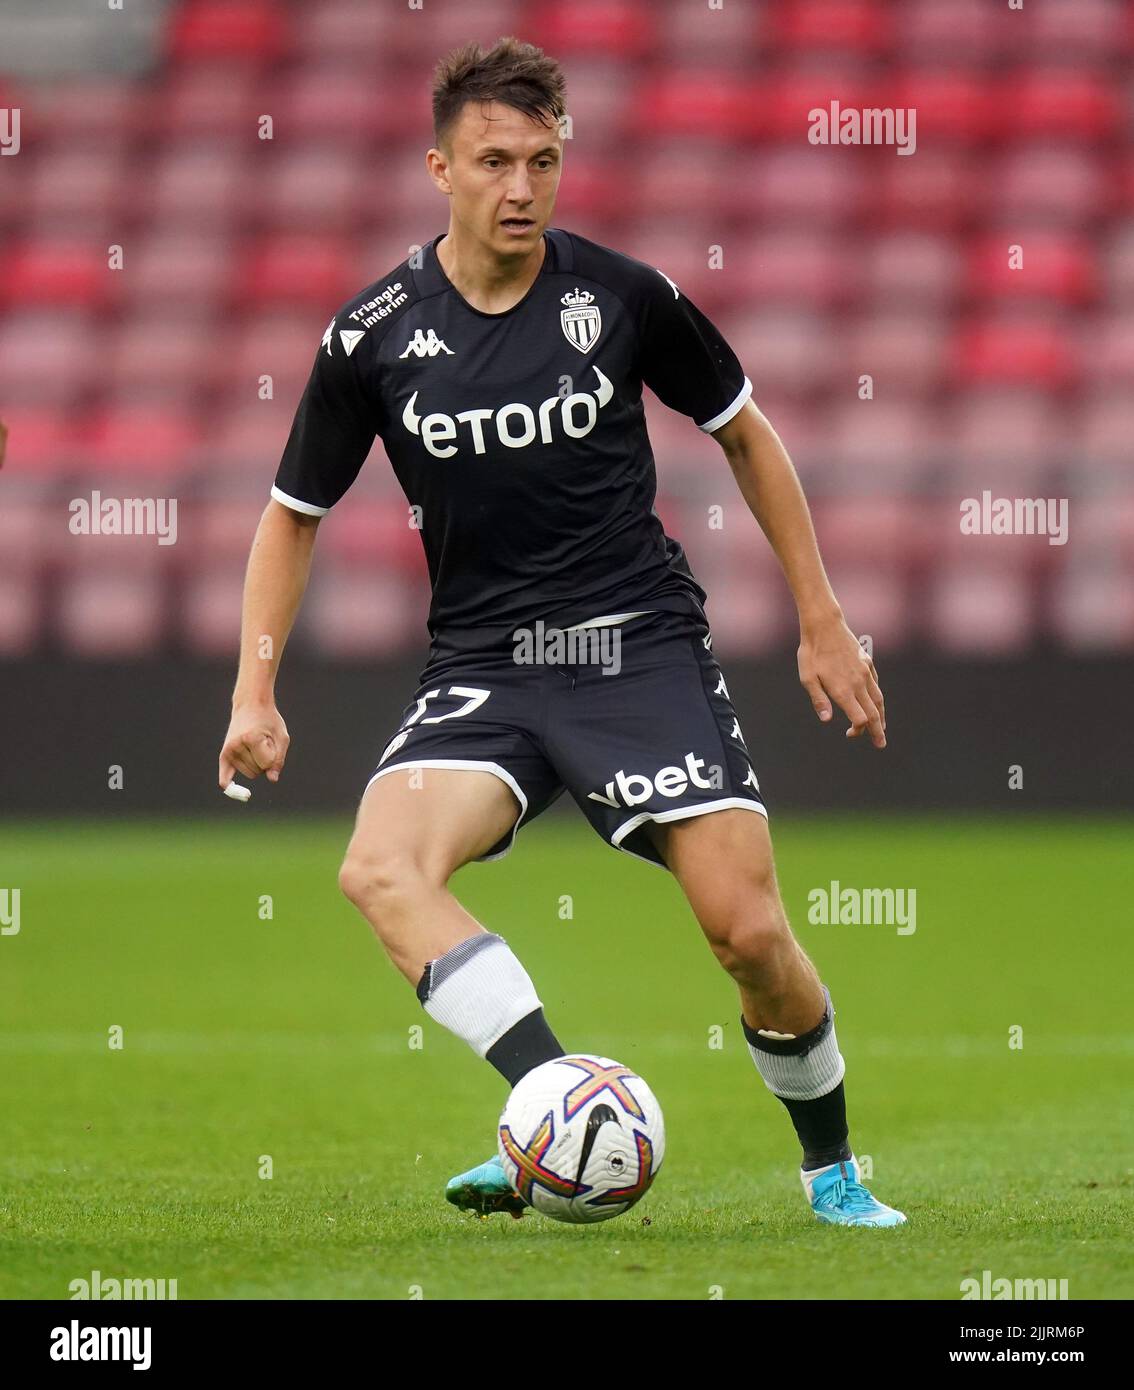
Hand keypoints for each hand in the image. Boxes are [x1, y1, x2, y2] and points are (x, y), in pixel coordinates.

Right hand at [219, 703, 289, 787]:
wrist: (250, 705)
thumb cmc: (269, 720)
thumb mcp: (281, 736)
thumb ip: (278, 759)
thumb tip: (272, 779)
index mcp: (251, 738)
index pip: (267, 764)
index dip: (274, 755)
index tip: (270, 738)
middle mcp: (236, 746)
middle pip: (258, 771)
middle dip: (265, 761)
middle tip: (262, 741)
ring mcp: (228, 751)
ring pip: (251, 774)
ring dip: (257, 764)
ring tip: (254, 744)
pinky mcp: (224, 755)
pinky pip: (225, 778)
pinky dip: (230, 787)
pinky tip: (233, 791)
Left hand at [798, 618, 885, 748]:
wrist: (824, 625)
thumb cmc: (811, 652)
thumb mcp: (807, 677)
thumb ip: (819, 699)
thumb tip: (827, 720)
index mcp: (843, 690)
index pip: (860, 718)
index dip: (859, 729)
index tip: (850, 734)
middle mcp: (858, 683)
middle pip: (874, 712)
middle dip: (878, 731)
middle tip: (881, 745)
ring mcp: (865, 673)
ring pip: (879, 699)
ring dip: (881, 716)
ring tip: (882, 728)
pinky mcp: (867, 663)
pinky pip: (876, 685)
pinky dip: (878, 697)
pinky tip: (876, 702)